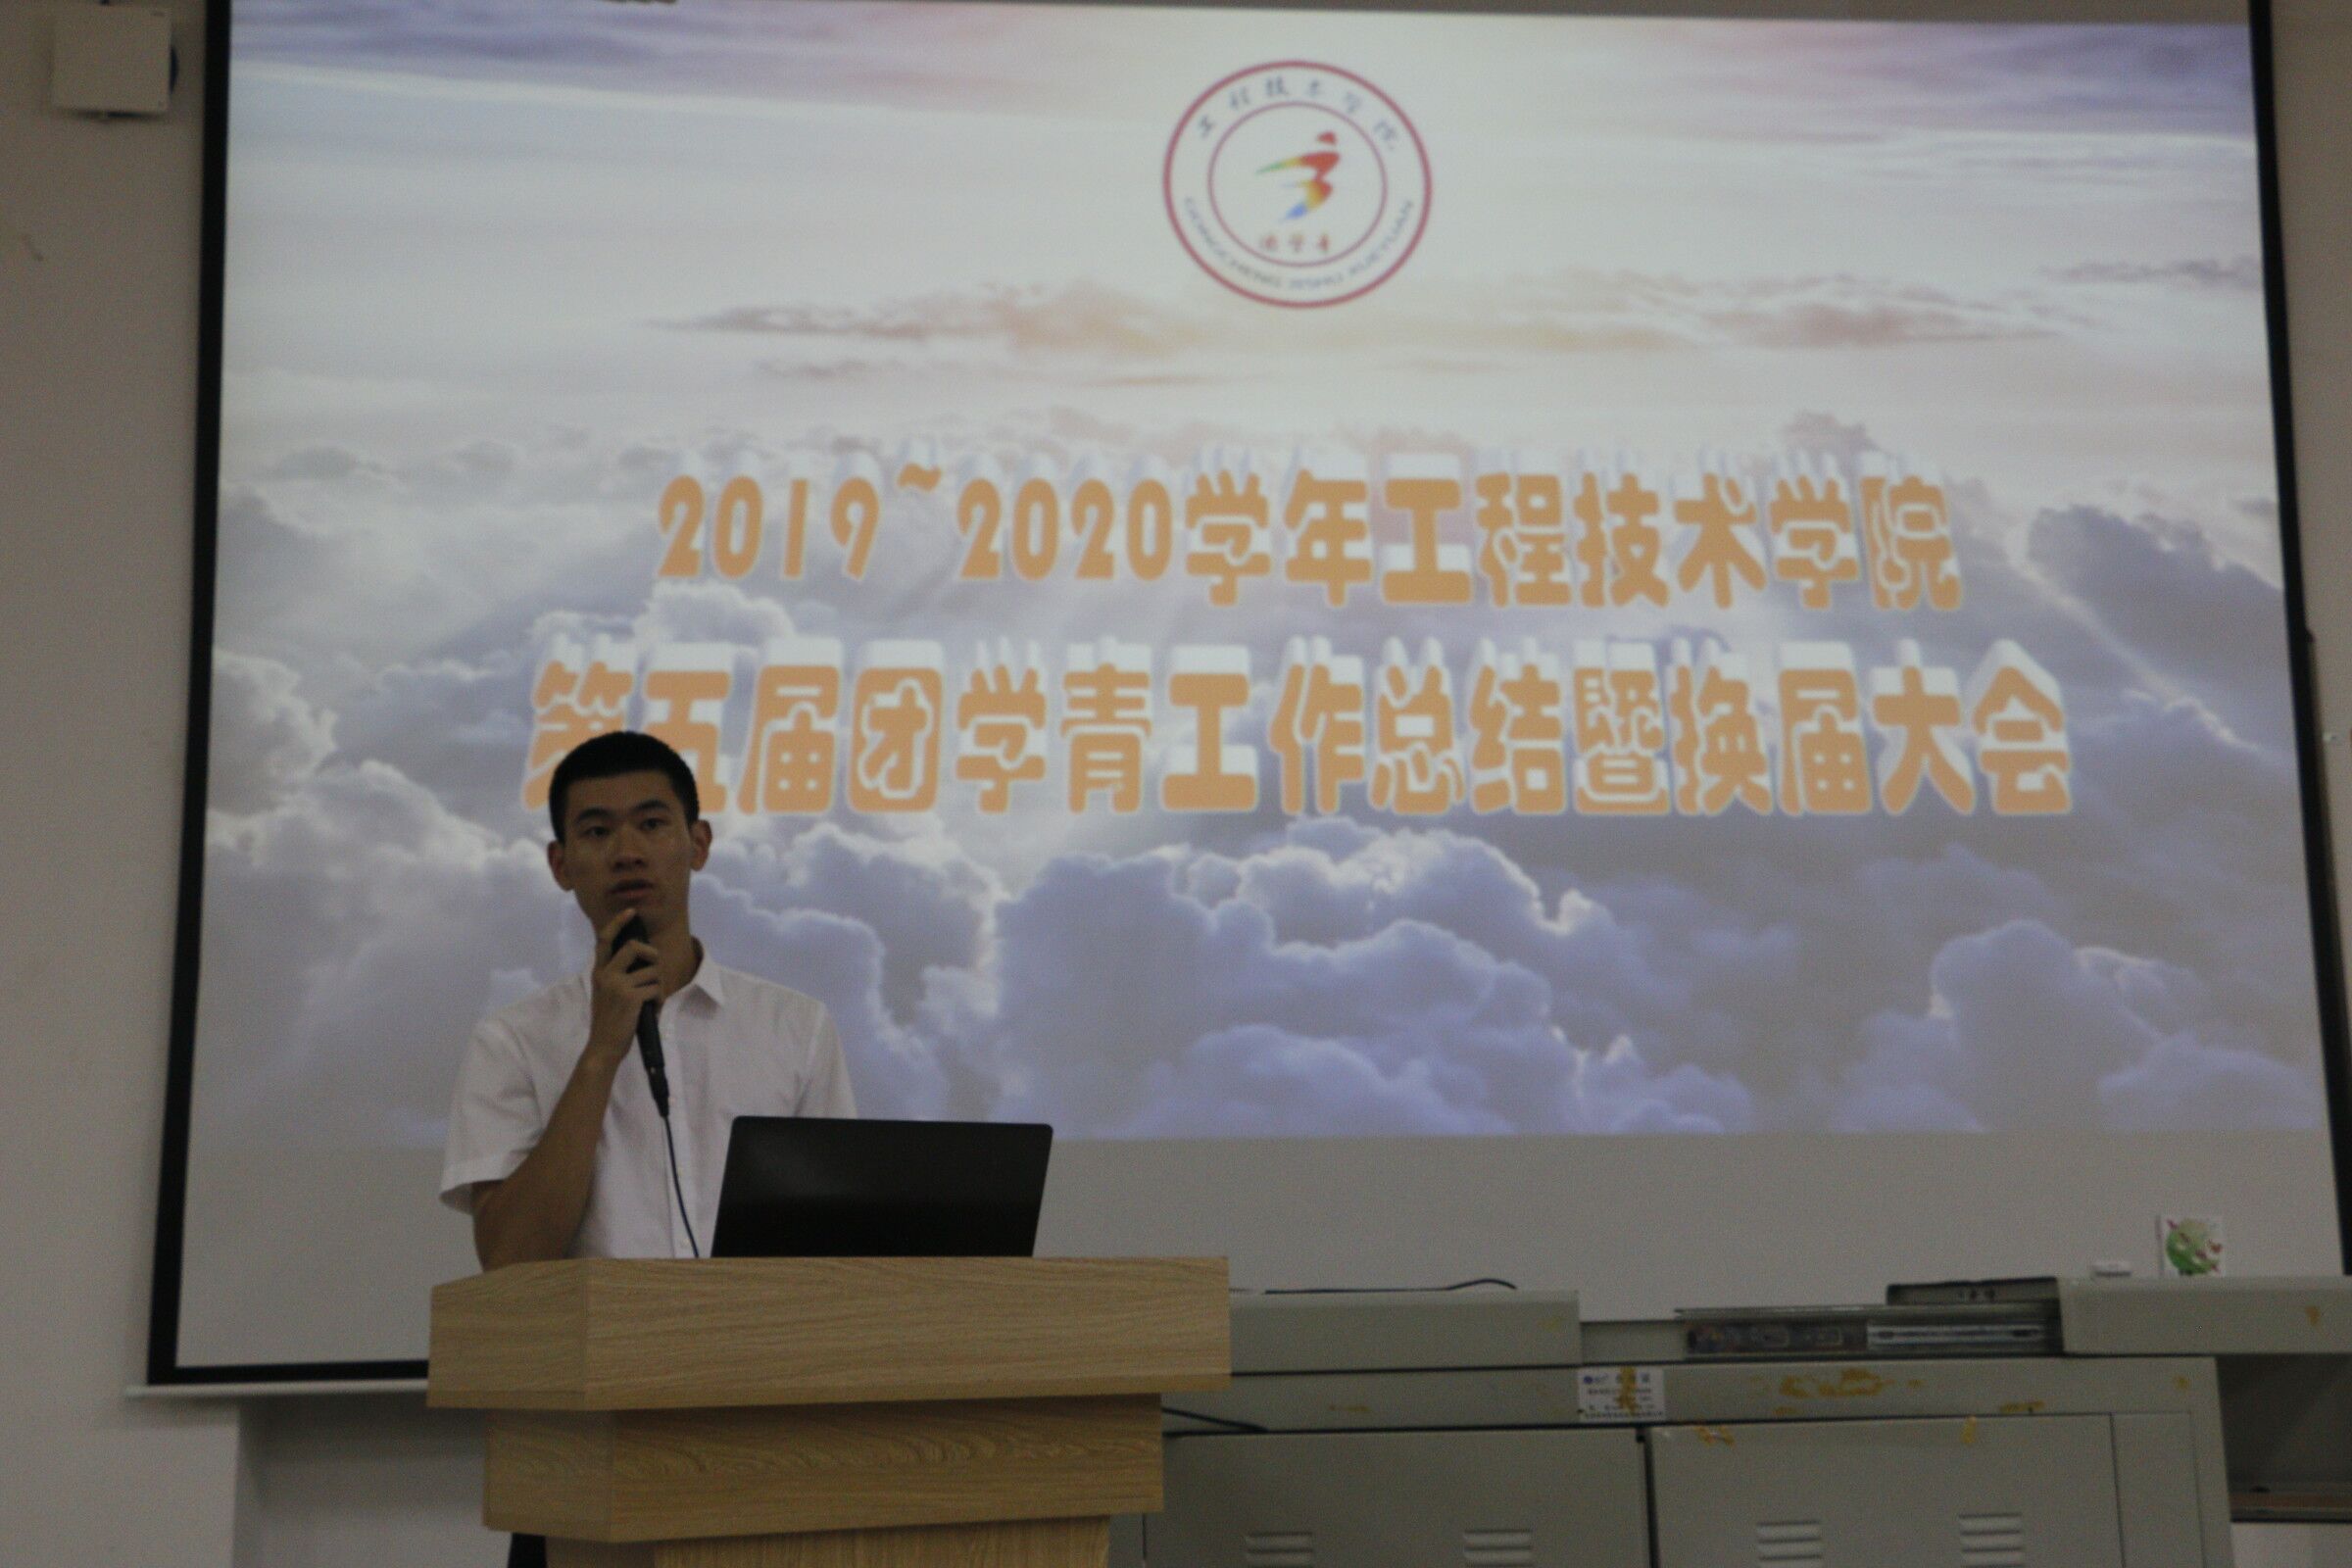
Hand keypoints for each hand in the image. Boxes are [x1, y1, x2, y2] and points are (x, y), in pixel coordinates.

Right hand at [586, 908, 661, 1066]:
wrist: (603, 1045)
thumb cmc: (609, 1020)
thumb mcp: (605, 993)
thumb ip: (617, 975)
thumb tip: (642, 959)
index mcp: (599, 972)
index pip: (605, 940)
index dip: (618, 923)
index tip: (631, 912)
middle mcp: (606, 974)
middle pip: (635, 947)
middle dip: (652, 955)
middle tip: (655, 966)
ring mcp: (618, 985)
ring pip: (652, 972)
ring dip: (658, 986)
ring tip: (651, 999)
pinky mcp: (631, 997)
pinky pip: (656, 989)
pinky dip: (659, 999)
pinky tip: (653, 1008)